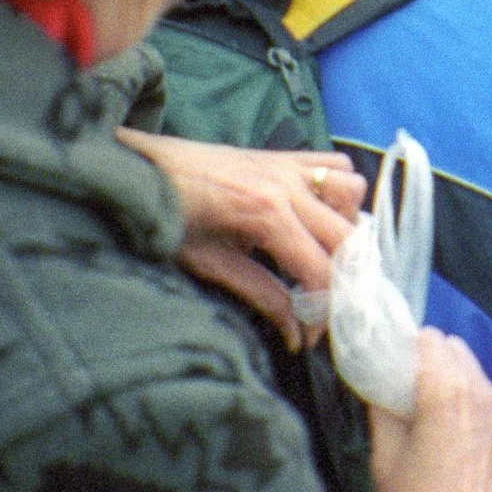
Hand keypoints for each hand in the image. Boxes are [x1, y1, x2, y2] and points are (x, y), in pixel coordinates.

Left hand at [118, 129, 364, 349]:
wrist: (139, 166)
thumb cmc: (166, 217)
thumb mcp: (208, 264)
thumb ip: (260, 295)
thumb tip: (297, 335)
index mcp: (266, 214)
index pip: (320, 271)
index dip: (323, 311)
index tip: (313, 336)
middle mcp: (287, 186)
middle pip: (348, 237)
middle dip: (346, 278)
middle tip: (327, 304)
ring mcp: (288, 166)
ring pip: (353, 193)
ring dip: (348, 226)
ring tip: (326, 253)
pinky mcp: (283, 156)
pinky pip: (335, 164)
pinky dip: (340, 189)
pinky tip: (321, 213)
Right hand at [369, 328, 491, 491]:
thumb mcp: (383, 457)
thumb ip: (382, 409)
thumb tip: (379, 385)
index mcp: (449, 392)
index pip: (428, 339)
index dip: (404, 349)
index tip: (387, 368)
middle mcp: (484, 397)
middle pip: (456, 352)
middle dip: (429, 362)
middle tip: (403, 391)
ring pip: (475, 379)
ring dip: (451, 385)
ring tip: (425, 418)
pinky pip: (488, 410)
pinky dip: (469, 412)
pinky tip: (450, 444)